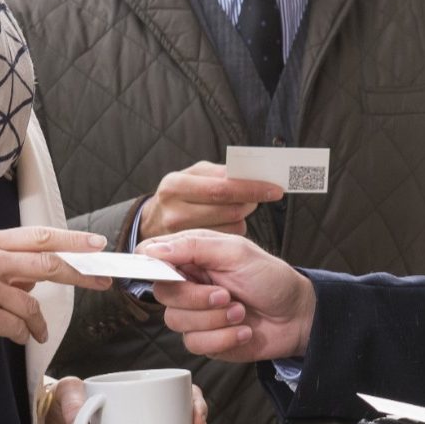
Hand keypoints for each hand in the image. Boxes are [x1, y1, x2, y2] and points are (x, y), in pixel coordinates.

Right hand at [0, 227, 110, 353]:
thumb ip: (4, 263)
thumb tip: (38, 273)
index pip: (39, 236)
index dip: (73, 240)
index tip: (96, 245)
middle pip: (48, 263)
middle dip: (80, 273)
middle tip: (100, 280)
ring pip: (33, 303)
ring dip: (38, 321)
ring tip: (35, 330)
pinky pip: (18, 326)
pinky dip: (23, 334)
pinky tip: (16, 336)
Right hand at [140, 162, 287, 238]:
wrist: (149, 224)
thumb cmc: (180, 194)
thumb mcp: (192, 175)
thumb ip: (218, 173)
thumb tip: (249, 173)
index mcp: (175, 185)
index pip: (222, 188)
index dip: (252, 188)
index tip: (275, 189)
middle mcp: (175, 211)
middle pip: (230, 209)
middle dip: (250, 201)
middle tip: (261, 194)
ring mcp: (181, 235)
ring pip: (232, 225)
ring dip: (244, 215)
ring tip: (239, 206)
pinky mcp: (190, 250)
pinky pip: (226, 239)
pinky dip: (234, 229)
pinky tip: (226, 222)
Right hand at [140, 230, 315, 361]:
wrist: (297, 316)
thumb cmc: (271, 279)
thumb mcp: (237, 252)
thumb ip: (194, 246)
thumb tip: (153, 250)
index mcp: (192, 255)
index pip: (150, 257)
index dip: (151, 266)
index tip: (171, 274)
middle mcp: (188, 284)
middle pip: (162, 294)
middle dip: (197, 298)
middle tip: (227, 295)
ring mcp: (194, 313)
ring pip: (176, 322)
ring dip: (215, 319)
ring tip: (241, 311)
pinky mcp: (204, 339)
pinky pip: (195, 344)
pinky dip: (224, 338)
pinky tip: (243, 330)